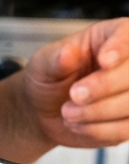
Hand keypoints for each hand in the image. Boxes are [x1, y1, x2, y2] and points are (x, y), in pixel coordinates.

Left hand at [22, 17, 128, 147]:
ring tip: (68, 113)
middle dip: (105, 86)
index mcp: (109, 36)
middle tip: (74, 95)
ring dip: (99, 112)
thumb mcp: (42, 65)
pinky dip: (101, 130)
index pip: (127, 33)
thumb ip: (56, 59)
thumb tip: (69, 52)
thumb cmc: (48, 80)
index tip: (104, 61)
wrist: (44, 112)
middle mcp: (127, 62)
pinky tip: (80, 125)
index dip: (120, 47)